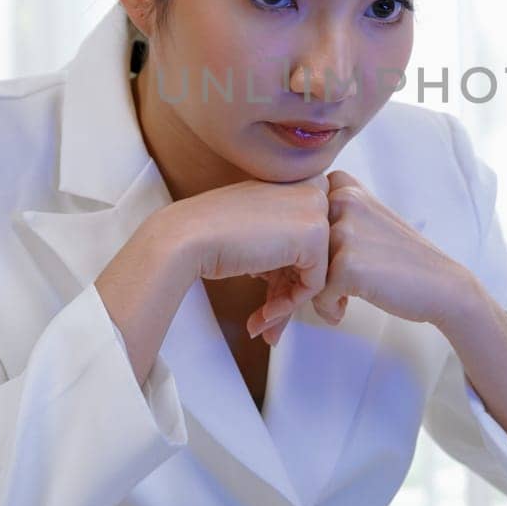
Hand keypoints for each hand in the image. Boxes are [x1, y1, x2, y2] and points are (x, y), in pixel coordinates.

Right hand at [150, 174, 331, 343]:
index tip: (270, 294)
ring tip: (263, 325)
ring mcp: (316, 209)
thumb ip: (290, 246)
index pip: (313, 237)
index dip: (292, 272)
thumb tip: (311, 280)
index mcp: (300, 180)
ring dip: (287, 304)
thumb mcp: (261, 232)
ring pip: (318, 272)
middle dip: (291, 292)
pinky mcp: (315, 234)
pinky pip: (315, 284)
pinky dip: (289, 305)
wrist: (188, 237)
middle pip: (317, 255)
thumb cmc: (214, 234)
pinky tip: (263, 315)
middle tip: (269, 318)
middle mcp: (313, 188)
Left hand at [248, 169, 476, 343]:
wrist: (441, 285)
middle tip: (306, 294)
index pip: (296, 218)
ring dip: (310, 294)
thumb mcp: (364, 219)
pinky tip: (344, 310)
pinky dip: (328, 308)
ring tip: (334, 302)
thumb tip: (275, 235)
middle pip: (295, 243)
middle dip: (294, 275)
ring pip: (302, 270)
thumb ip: (328, 216)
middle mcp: (341, 199)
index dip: (295, 248)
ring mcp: (344, 230)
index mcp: (342, 183)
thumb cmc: (399, 258)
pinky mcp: (346, 264)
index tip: (301, 270)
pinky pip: (317, 294)